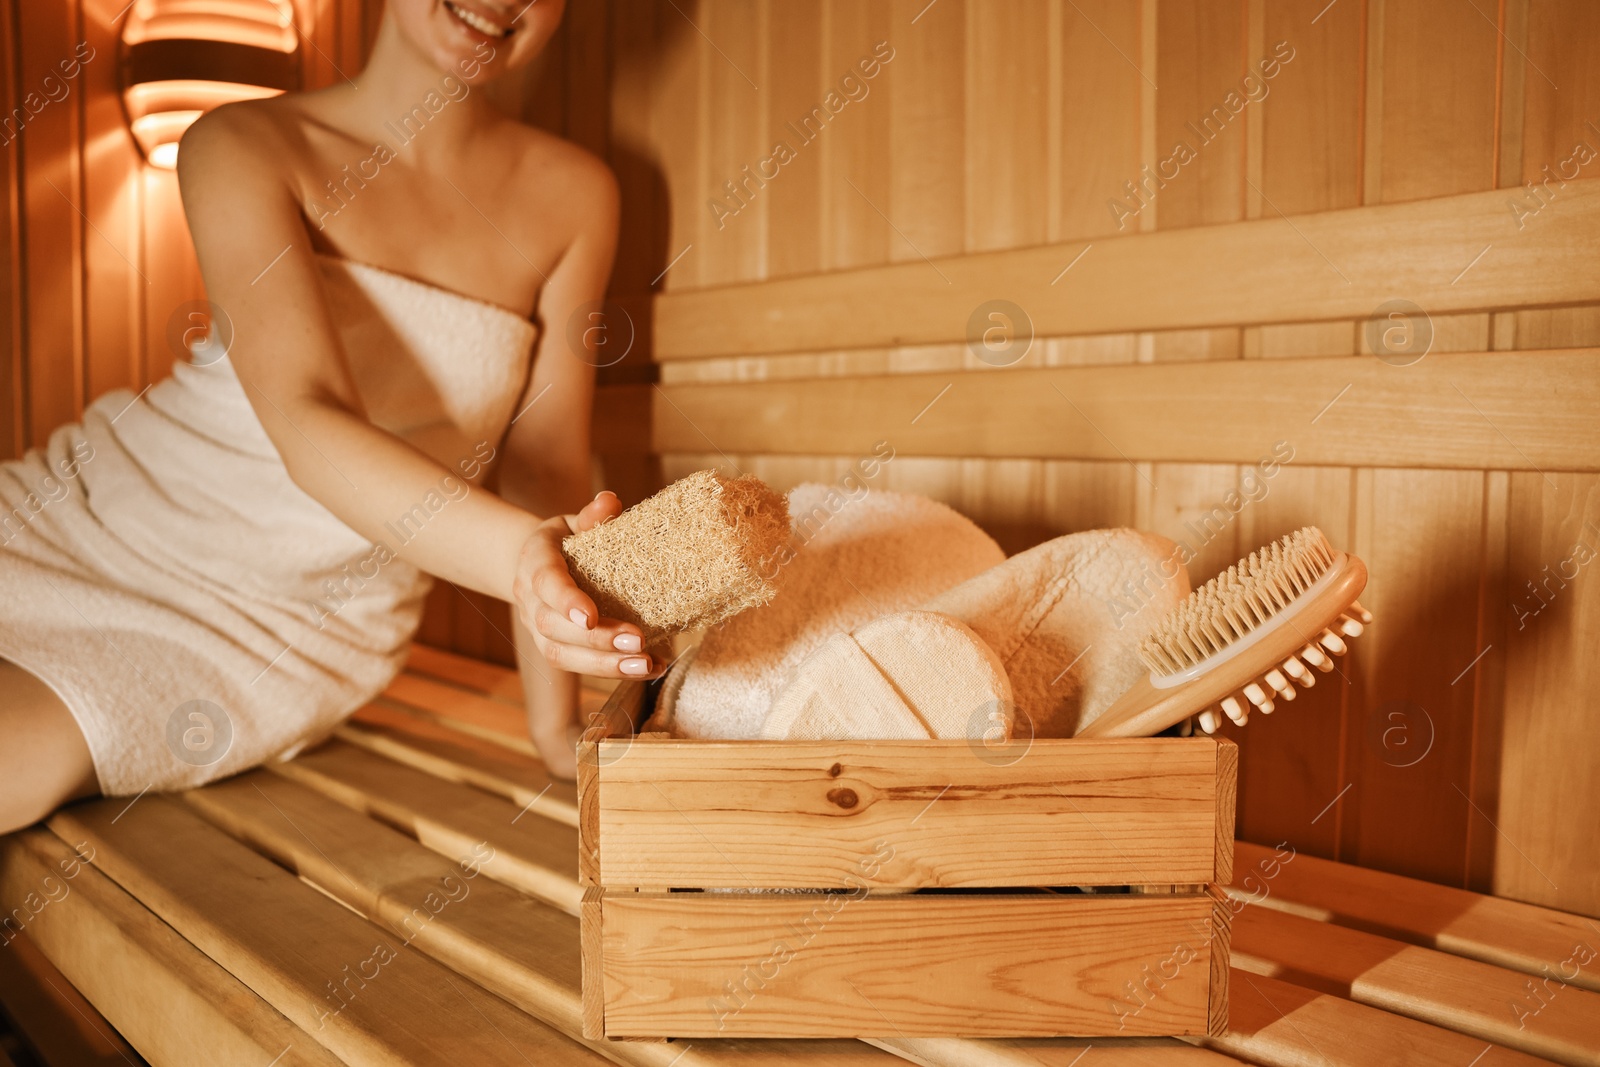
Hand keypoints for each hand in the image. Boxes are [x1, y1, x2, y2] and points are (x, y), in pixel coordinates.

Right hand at [512, 491, 654, 677]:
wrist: (536, 566)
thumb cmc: (565, 541)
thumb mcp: (574, 522)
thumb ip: (592, 516)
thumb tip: (610, 502)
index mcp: (535, 561)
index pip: (546, 583)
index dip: (566, 601)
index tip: (590, 617)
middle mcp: (530, 600)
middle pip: (554, 628)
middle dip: (596, 640)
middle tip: (637, 641)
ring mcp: (538, 629)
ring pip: (562, 655)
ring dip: (605, 664)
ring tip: (643, 665)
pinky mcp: (555, 649)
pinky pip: (577, 666)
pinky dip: (613, 670)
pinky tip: (648, 668)